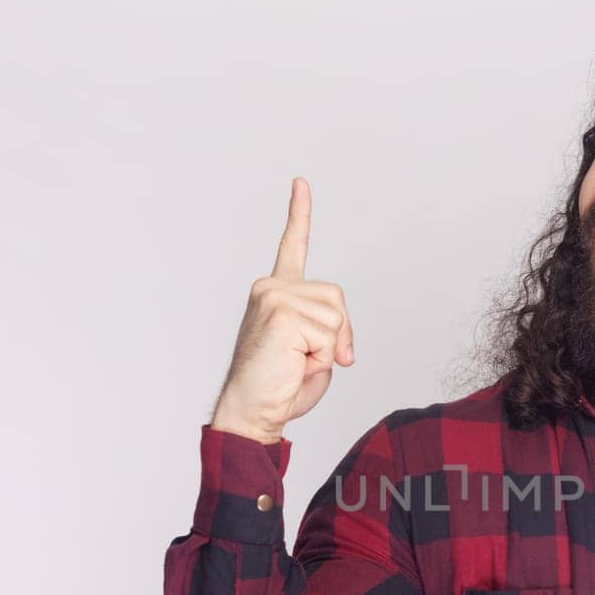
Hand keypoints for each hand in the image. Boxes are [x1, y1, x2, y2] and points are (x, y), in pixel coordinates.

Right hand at [210, 177, 355, 440]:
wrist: (251, 411)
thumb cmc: (279, 387)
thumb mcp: (318, 355)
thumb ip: (333, 333)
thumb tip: (343, 343)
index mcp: (277, 293)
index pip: (292, 247)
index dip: (299, 214)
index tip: (301, 183)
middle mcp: (271, 288)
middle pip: (337, 297)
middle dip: (339, 334)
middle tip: (310, 361)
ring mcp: (273, 297)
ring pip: (335, 317)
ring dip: (326, 350)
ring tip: (296, 363)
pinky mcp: (279, 312)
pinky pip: (327, 336)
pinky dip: (319, 359)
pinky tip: (292, 364)